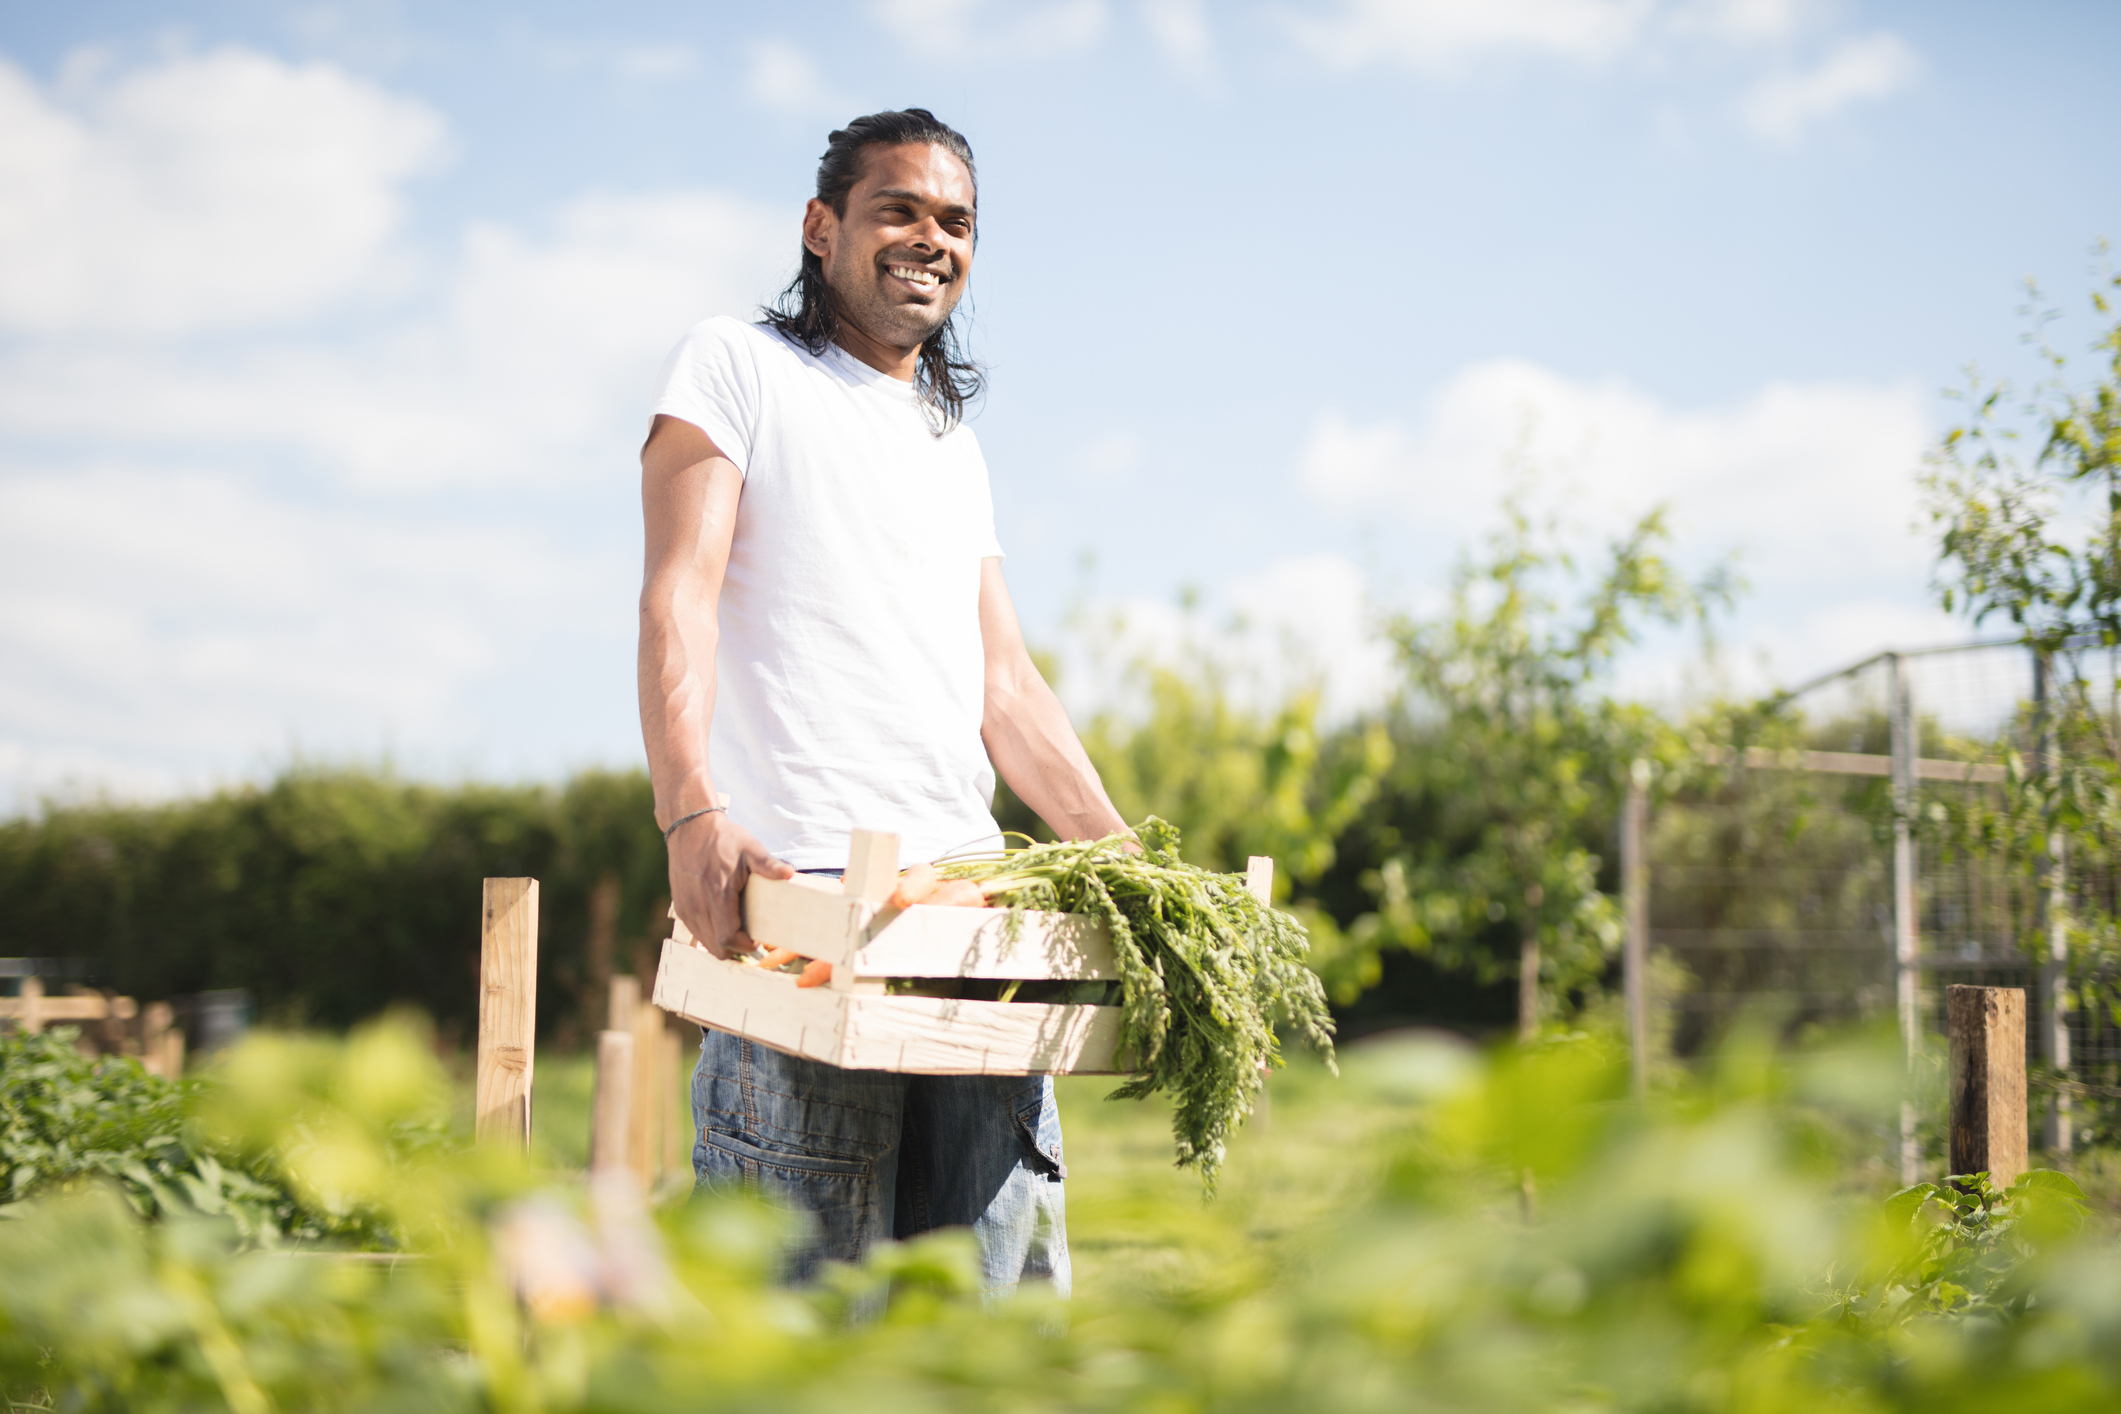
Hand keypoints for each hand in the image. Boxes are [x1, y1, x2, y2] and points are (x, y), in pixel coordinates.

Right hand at [667, 812, 793, 959]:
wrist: (690, 827)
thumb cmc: (723, 838)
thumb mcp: (750, 848)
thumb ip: (768, 865)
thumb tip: (789, 873)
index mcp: (716, 893)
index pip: (728, 938)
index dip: (745, 945)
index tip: (758, 938)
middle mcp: (697, 905)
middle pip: (717, 948)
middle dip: (736, 948)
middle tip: (751, 936)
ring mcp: (686, 907)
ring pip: (705, 943)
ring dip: (722, 942)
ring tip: (739, 928)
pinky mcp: (680, 906)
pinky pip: (696, 932)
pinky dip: (711, 933)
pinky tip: (723, 920)